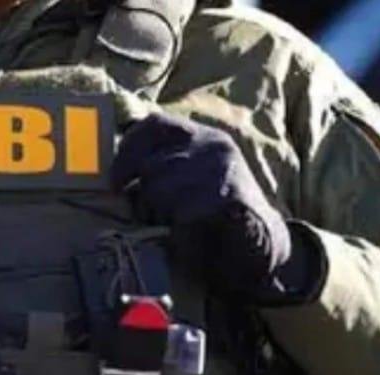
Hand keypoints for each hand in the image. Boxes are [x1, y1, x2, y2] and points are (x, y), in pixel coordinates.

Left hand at [111, 113, 318, 302]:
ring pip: (159, 189)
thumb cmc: (217, 215)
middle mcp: (214, 146)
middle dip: (142, 194)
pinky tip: (186, 232)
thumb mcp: (191, 179)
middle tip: (151, 214)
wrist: (263, 246)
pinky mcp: (226, 198)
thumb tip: (115, 172)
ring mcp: (221, 170)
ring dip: (156, 213)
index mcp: (204, 137)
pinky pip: (178, 211)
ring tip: (173, 223)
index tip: (115, 178)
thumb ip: (162, 167)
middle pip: (151, 164)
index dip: (128, 148)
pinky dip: (175, 228)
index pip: (155, 124)